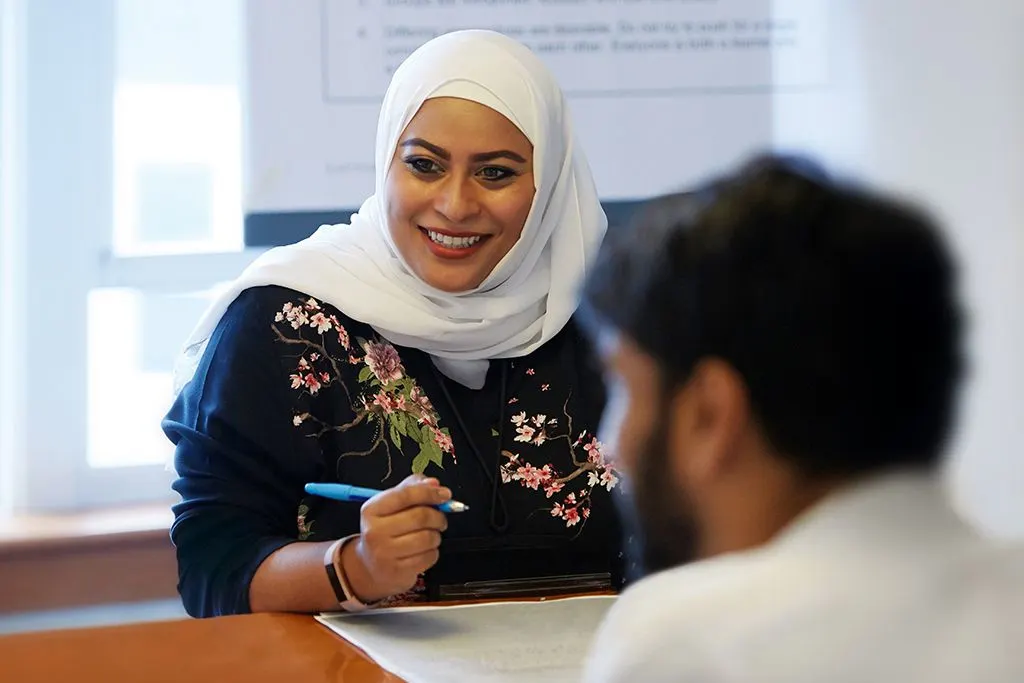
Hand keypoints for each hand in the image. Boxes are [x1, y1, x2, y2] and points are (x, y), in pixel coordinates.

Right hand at [341, 474, 450, 601]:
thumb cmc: (386, 529)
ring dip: (436, 535)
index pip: (405, 495)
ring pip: (427, 538)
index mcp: (372, 509)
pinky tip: (425, 550)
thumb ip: (412, 487)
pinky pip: (428, 557)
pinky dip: (433, 552)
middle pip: (420, 516)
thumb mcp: (392, 504)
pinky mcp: (397, 571)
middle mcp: (375, 531)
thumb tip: (434, 483)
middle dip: (438, 516)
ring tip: (431, 535)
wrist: (370, 566)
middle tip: (440, 519)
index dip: (430, 492)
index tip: (445, 494)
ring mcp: (385, 554)